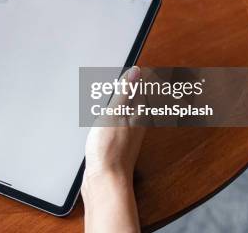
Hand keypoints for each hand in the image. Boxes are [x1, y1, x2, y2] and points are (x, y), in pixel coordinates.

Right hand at [82, 66, 143, 232]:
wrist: (105, 180)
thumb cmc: (110, 149)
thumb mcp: (115, 113)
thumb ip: (125, 92)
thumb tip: (137, 71)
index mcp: (138, 114)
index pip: (142, 89)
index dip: (139, 77)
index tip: (139, 66)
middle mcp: (136, 124)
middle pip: (137, 100)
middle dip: (135, 88)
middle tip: (135, 74)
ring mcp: (127, 135)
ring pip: (128, 112)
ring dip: (124, 101)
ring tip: (121, 90)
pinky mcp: (117, 145)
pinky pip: (119, 124)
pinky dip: (115, 115)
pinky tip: (107, 117)